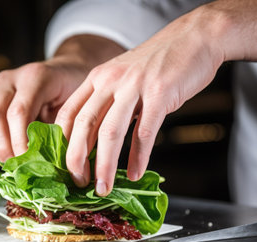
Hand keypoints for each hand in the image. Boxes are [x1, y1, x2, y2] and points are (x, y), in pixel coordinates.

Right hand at [0, 35, 124, 163]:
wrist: (68, 71)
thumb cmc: (75, 93)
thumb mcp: (74, 108)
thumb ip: (59, 130)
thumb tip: (48, 164)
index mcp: (35, 77)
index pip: (18, 112)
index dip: (20, 142)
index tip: (28, 163)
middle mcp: (11, 78)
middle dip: (4, 147)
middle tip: (18, 167)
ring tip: (9, 162)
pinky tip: (1, 153)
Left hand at [55, 8, 224, 195]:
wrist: (194, 38)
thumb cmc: (158, 63)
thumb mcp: (123, 76)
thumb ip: (108, 102)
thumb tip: (95, 140)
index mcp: (97, 78)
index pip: (68, 113)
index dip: (62, 143)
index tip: (64, 165)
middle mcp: (110, 81)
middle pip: (83, 125)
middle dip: (77, 159)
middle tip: (79, 182)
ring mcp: (134, 87)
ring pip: (110, 132)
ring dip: (104, 165)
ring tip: (103, 188)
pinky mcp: (160, 95)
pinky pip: (144, 133)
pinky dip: (138, 157)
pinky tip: (135, 174)